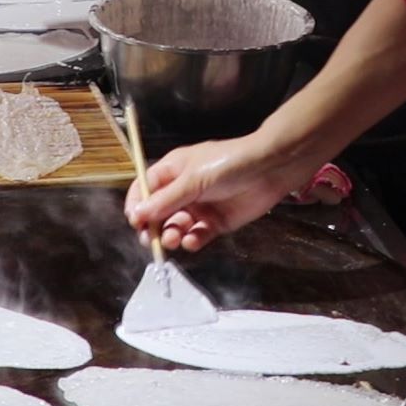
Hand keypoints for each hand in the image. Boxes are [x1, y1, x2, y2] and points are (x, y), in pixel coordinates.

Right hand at [124, 136, 320, 251]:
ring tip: (173, 239)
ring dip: (171, 235)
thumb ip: (167, 199)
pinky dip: (191, 241)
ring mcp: (198, 208)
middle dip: (153, 226)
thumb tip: (137, 214)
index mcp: (173, 171)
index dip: (137, 205)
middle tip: (152, 239)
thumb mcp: (194, 178)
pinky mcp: (214, 224)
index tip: (136, 220)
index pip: (144, 189)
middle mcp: (182, 190)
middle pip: (157, 213)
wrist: (269, 169)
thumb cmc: (229, 164)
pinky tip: (192, 241)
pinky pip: (196, 236)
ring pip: (176, 227)